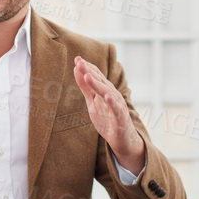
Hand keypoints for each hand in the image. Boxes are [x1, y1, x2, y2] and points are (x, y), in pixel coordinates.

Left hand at [72, 57, 144, 174]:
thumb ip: (85, 87)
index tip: (77, 59)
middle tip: (80, 63)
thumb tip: (77, 70)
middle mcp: (112, 95)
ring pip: (108, 93)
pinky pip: (117, 109)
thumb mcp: (92, 102)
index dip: (87, 68)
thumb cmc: (107, 119)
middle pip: (101, 82)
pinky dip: (113, 102)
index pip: (96, 76)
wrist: (122, 139)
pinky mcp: (121, 117)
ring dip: (98, 85)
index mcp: (104, 91)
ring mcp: (117, 105)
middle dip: (90, 72)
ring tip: (88, 76)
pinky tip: (107, 97)